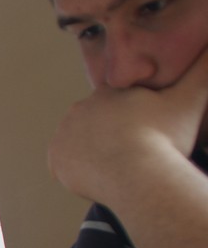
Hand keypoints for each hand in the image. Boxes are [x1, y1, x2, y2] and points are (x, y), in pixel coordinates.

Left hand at [48, 43, 207, 204]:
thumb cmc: (164, 137)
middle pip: (98, 125)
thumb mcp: (189, 99)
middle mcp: (78, 109)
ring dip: (95, 153)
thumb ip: (202, 71)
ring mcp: (63, 135)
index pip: (118, 106)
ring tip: (121, 167)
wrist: (137, 173)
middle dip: (114, 137)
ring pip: (81, 144)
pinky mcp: (55, 160)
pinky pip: (64, 166)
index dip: (134, 122)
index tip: (147, 135)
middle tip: (136, 154)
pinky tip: (98, 176)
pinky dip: (77, 171)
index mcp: (106, 94)